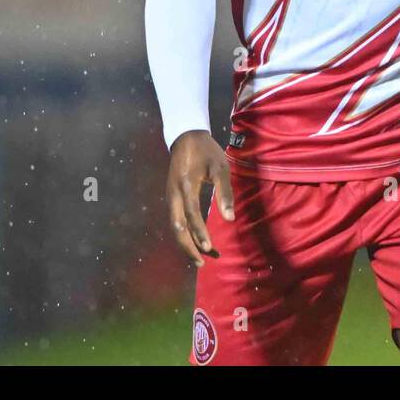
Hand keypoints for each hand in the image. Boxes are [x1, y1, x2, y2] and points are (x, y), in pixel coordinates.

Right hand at [166, 129, 234, 267]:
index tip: (209, 248)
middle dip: (188, 247)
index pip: (191, 214)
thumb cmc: (206, 151)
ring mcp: (169, 196)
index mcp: (185, 185)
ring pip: (174, 227)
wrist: (185, 137)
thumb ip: (225, 193)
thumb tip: (230, 219)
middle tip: (203, 263)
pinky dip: (184, 234)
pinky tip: (195, 242)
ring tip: (202, 258)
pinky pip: (175, 221)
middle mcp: (173, 194)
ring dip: (186, 243)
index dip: (199, 233)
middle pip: (177, 227)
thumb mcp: (220, 167)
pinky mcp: (171, 197)